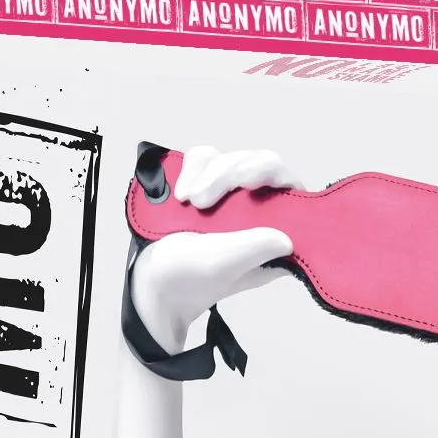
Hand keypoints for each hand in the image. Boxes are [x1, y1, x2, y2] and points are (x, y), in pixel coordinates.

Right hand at [130, 145, 300, 349]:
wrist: (148, 279)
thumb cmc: (187, 278)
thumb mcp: (223, 265)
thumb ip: (254, 248)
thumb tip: (287, 239)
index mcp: (270, 240)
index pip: (289, 192)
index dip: (274, 176)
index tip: (246, 180)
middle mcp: (256, 215)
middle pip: (260, 165)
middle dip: (229, 174)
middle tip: (201, 200)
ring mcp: (230, 198)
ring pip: (232, 159)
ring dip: (207, 174)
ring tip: (187, 201)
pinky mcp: (205, 185)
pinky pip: (205, 159)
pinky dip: (191, 170)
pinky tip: (180, 194)